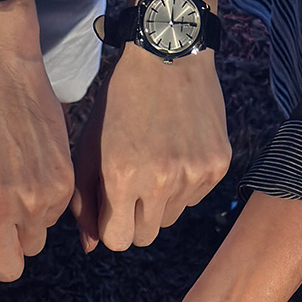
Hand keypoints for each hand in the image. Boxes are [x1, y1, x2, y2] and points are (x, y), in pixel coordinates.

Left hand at [71, 47, 230, 253]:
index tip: (111, 209)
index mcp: (123, 177)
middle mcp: (162, 181)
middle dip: (134, 220)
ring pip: (171, 219)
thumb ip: (84, 200)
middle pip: (145, 237)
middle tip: (132, 188)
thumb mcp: (89, 147)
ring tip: (155, 162)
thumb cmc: (121, 101)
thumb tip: (91, 246)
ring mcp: (194, 174)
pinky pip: (194, 198)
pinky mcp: (218, 166)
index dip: (111, 227)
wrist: (169, 56)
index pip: (117, 241)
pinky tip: (177, 151)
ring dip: (159, 202)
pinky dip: (184, 185)